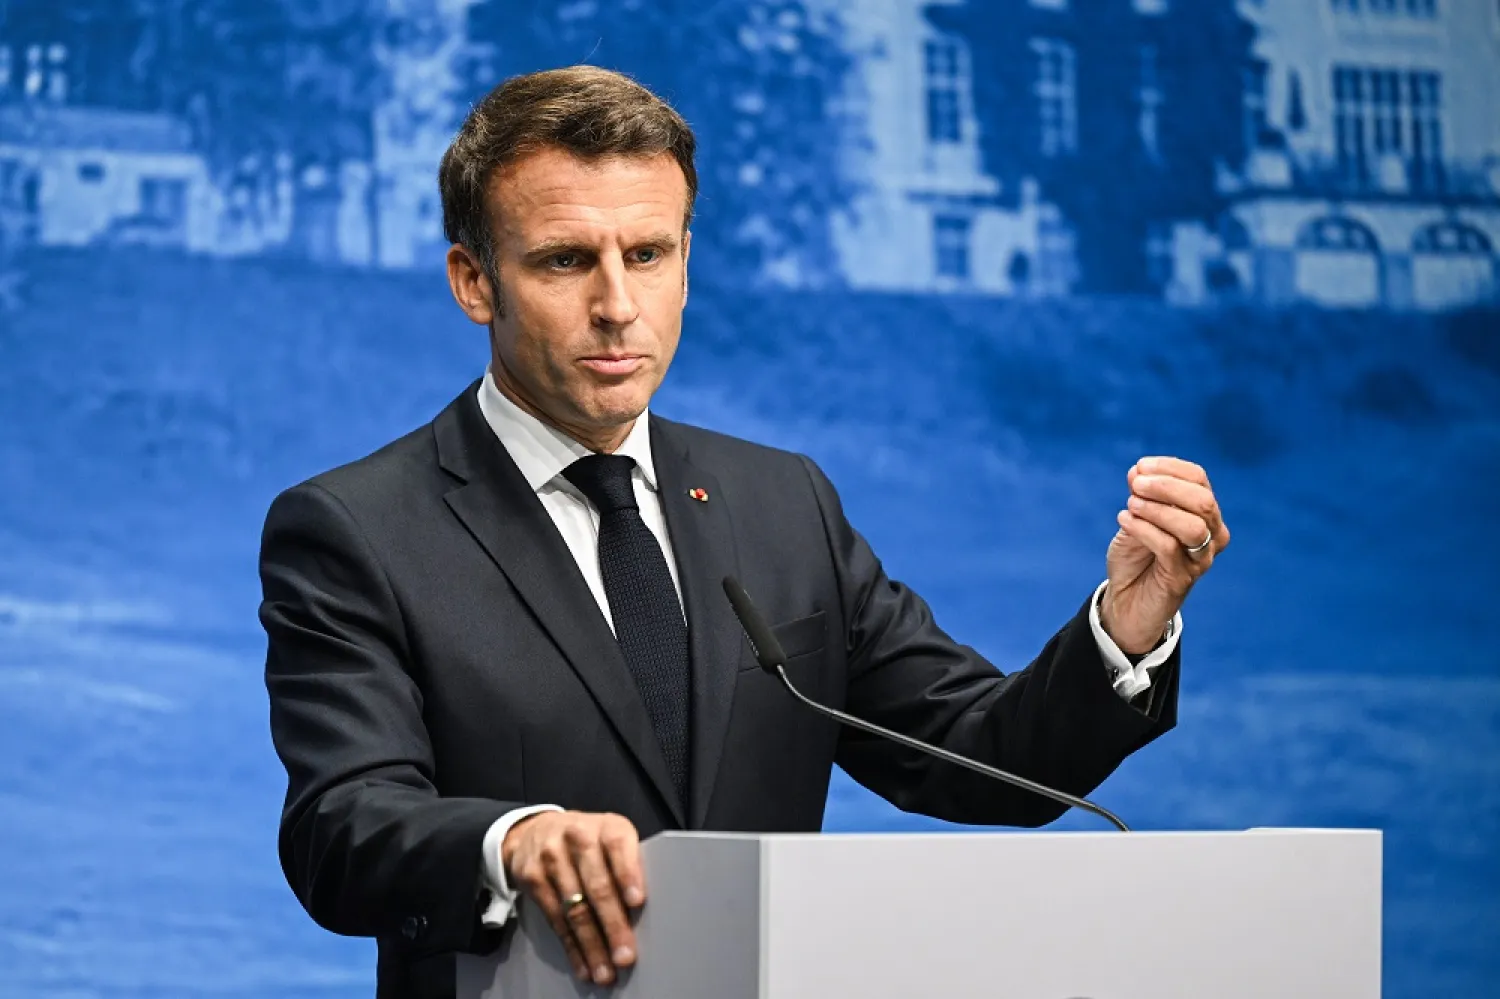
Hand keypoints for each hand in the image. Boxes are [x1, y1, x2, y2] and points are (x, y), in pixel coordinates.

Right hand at [502, 810, 644, 985]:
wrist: (536, 830)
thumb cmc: (589, 841)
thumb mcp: (611, 839)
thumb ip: (628, 864)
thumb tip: (644, 912)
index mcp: (607, 826)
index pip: (618, 846)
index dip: (628, 873)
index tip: (637, 902)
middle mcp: (578, 836)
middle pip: (597, 886)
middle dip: (613, 925)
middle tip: (624, 955)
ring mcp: (551, 857)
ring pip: (575, 908)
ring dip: (592, 945)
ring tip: (605, 970)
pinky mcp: (532, 877)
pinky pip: (555, 918)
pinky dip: (571, 946)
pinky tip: (583, 963)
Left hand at [1102, 456, 1229, 654]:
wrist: (1126, 601)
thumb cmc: (1136, 557)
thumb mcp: (1136, 519)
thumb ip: (1141, 496)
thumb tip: (1138, 470)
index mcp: (1204, 514)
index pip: (1199, 480)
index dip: (1170, 468)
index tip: (1140, 467)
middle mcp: (1212, 536)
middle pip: (1202, 501)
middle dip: (1166, 486)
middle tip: (1135, 485)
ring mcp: (1200, 560)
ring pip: (1192, 527)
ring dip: (1158, 510)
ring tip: (1130, 505)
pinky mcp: (1182, 580)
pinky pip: (1168, 547)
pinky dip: (1144, 529)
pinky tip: (1125, 521)